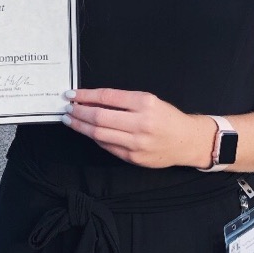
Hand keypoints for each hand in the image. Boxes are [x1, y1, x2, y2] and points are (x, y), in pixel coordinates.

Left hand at [63, 87, 214, 168]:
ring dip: (81, 126)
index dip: (85, 96)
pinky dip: (95, 138)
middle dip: (78, 112)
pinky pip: (107, 146)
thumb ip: (123, 101)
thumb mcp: (149, 101)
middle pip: (99, 117)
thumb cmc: (166, 118)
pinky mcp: (133, 157)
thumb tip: (91, 100)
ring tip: (70, 120)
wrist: (186, 141)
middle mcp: (141, 123)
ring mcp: (136, 142)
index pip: (107, 97)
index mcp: (145, 103)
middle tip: (66, 109)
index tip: (71, 95)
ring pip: (99, 134)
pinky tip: (88, 132)